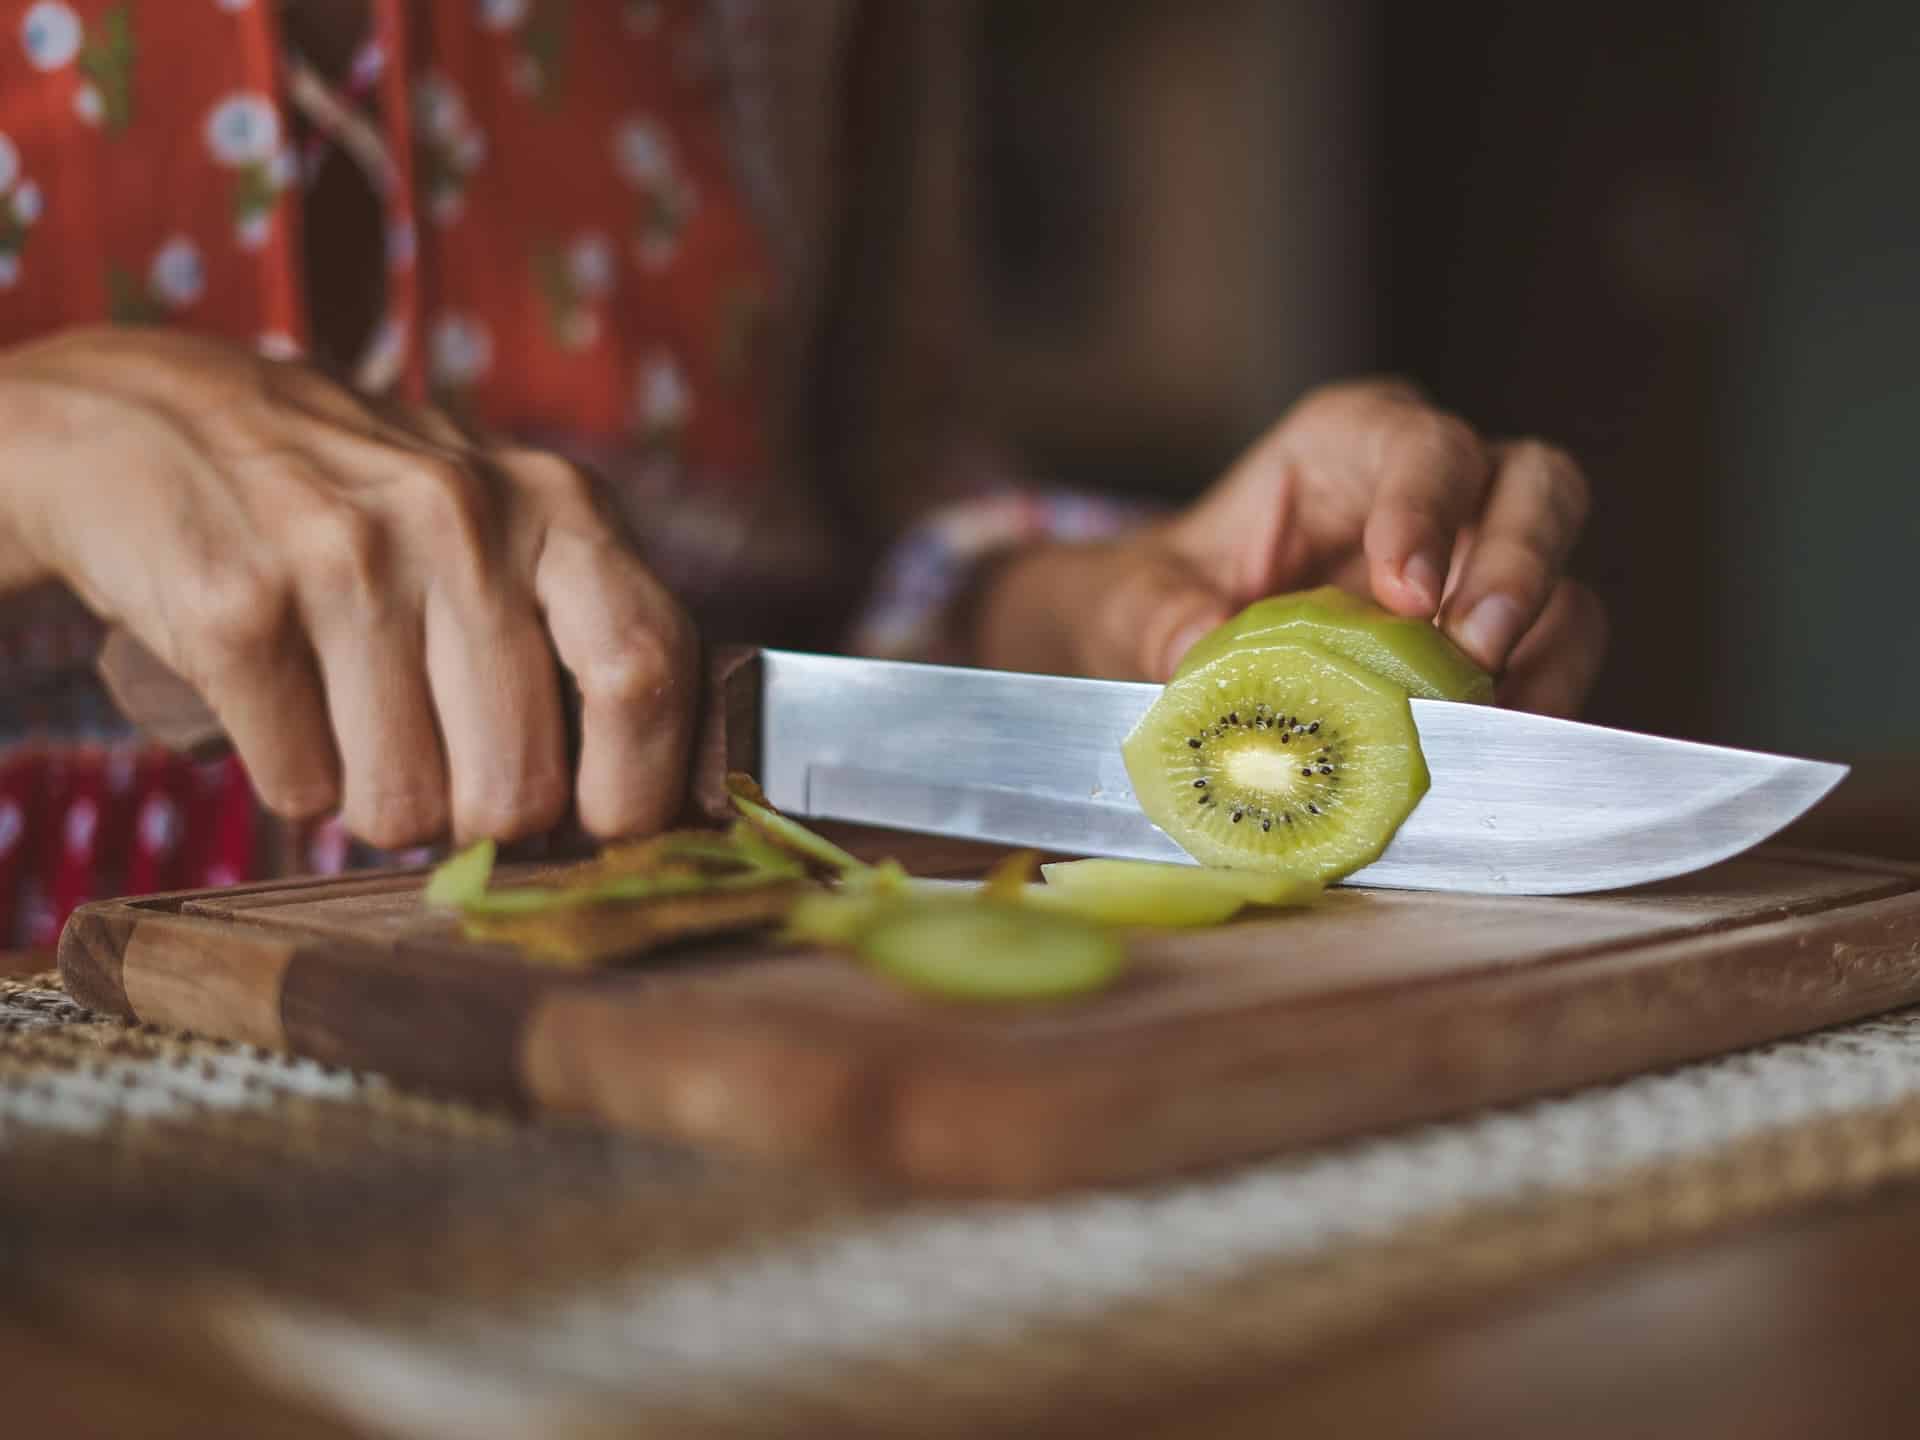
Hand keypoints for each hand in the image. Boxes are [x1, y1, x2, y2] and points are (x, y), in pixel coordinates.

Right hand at [0, 327, 695, 844]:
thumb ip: (587, 633)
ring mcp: (343, 556)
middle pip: (521, 787)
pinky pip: (301, 791)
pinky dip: (293, 776)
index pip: (647, 671)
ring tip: (356, 719)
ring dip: (380, 801)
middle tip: (447, 769)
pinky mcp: (234, 607)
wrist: (144, 414)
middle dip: (481, 816)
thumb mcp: (502, 525)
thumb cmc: (366, 506)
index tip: (606, 827)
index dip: (637, 789)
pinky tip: (283, 699)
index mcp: (559, 504)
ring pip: (406, 810)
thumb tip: (647, 812)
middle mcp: (462, 518)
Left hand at [976, 379, 1606, 714]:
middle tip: (1474, 648)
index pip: (1421, 447)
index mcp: (1351, 442)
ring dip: (1540, 648)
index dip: (1427, 507)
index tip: (1407, 591)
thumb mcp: (1132, 597)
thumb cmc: (1164, 596)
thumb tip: (1199, 650)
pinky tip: (1491, 748)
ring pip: (1563, 578)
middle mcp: (1437, 487)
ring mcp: (1482, 564)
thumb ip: (1156, 615)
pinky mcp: (1499, 641)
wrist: (1172, 650)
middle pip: (1534, 487)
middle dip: (1518, 565)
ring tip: (1486, 716)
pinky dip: (1537, 702)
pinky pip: (1553, 660)